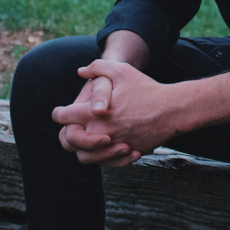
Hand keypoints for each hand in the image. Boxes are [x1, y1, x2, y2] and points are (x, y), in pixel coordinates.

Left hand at [53, 60, 179, 167]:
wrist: (171, 110)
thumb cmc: (146, 89)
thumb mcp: (121, 70)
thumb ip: (97, 67)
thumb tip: (80, 71)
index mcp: (94, 114)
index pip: (63, 117)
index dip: (59, 113)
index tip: (61, 112)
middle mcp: (99, 133)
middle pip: (68, 141)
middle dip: (67, 132)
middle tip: (73, 126)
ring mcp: (112, 146)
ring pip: (84, 156)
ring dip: (82, 148)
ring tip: (88, 137)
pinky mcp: (124, 154)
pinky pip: (104, 162)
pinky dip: (102, 155)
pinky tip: (107, 144)